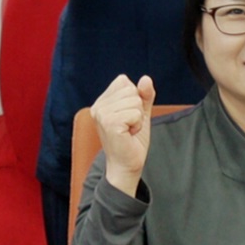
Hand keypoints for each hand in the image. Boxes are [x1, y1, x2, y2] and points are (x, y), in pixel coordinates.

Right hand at [92, 73, 155, 193]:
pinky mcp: (109, 123)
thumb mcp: (141, 113)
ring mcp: (102, 114)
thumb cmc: (132, 141)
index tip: (128, 117)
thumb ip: (144, 95)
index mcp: (102, 102)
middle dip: (137, 109)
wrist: (127, 165)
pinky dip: (138, 125)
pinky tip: (128, 134)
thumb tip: (145, 78)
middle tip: (129, 126)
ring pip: (134, 101)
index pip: (124, 81)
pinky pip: (135, 113)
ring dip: (138, 118)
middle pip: (131, 90)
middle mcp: (99, 106)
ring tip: (129, 131)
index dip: (134, 98)